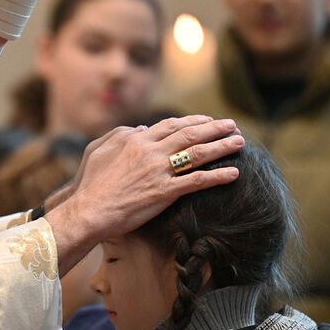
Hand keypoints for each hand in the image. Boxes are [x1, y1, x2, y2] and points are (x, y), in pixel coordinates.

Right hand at [46, 116, 243, 275]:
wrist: (90, 210)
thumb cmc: (90, 183)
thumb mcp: (98, 150)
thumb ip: (120, 135)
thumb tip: (140, 128)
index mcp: (136, 141)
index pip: (170, 125)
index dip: (192, 121)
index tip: (207, 120)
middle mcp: (151, 152)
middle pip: (190, 134)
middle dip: (215, 128)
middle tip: (233, 125)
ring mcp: (160, 172)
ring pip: (198, 154)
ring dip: (222, 147)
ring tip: (240, 143)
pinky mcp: (165, 192)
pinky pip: (196, 181)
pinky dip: (217, 176)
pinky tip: (234, 174)